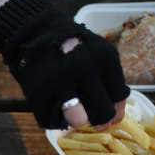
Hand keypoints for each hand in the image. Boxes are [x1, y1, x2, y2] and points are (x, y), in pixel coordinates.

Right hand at [0, 0, 128, 129]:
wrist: (35, 33)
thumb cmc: (73, 50)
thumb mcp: (99, 56)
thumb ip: (110, 84)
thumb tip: (115, 120)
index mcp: (105, 58)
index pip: (119, 96)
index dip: (115, 110)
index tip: (109, 114)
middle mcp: (85, 68)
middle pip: (102, 113)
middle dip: (99, 122)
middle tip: (91, 120)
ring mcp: (60, 80)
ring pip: (77, 120)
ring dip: (75, 120)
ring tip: (71, 112)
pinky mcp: (38, 91)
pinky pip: (50, 121)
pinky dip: (52, 119)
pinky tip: (52, 106)